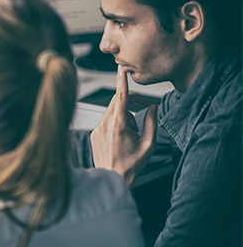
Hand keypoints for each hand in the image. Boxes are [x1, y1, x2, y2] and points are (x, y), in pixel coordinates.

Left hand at [90, 65, 157, 185]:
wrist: (112, 178)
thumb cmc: (131, 164)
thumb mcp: (149, 144)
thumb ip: (152, 122)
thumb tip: (152, 107)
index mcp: (118, 124)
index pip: (120, 96)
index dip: (121, 81)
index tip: (121, 68)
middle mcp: (105, 124)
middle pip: (117, 101)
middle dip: (131, 101)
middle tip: (144, 108)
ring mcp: (97, 129)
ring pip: (112, 111)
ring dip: (125, 114)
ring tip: (133, 133)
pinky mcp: (94, 134)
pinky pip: (106, 120)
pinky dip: (116, 123)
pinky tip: (122, 137)